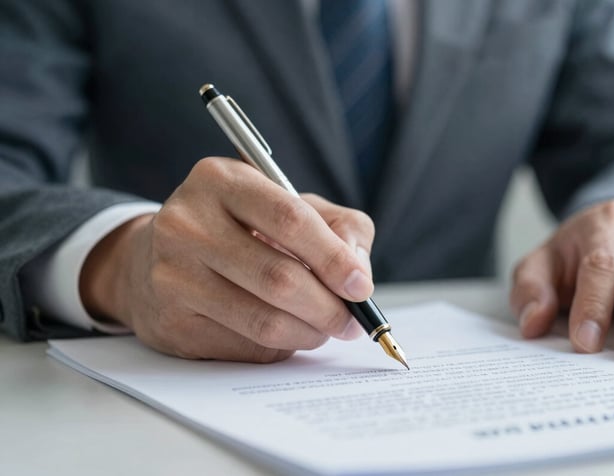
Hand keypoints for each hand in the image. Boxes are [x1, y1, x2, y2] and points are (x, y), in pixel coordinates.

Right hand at [80, 157, 374, 362]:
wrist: (154, 258)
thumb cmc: (238, 227)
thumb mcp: (287, 204)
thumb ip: (338, 226)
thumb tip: (358, 273)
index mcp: (220, 180)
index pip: (290, 220)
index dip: (334, 258)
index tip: (361, 286)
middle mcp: (187, 224)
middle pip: (279, 278)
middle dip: (329, 307)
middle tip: (352, 321)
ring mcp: (172, 276)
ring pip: (265, 321)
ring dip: (310, 333)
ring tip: (325, 328)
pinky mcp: (171, 323)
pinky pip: (246, 347)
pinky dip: (280, 346)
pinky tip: (285, 332)